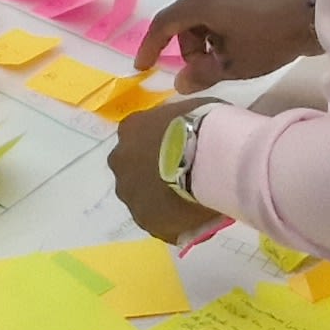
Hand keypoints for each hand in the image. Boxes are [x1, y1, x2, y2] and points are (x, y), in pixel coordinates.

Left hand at [108, 101, 221, 244]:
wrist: (209, 159)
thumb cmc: (204, 125)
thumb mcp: (192, 107)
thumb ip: (182, 116)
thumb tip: (193, 119)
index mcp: (131, 129)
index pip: (140, 138)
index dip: (161, 145)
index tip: (182, 150)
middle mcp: (120, 160)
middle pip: (136, 169)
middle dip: (155, 173)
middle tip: (186, 176)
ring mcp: (129, 193)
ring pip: (144, 197)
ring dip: (162, 198)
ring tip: (193, 200)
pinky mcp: (146, 220)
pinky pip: (158, 222)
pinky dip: (173, 222)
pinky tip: (194, 220)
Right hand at [138, 0, 318, 90]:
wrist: (313, 17)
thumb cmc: (268, 40)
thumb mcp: (233, 64)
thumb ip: (201, 74)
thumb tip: (180, 82)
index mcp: (202, 2)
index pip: (164, 23)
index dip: (150, 46)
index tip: (143, 67)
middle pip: (184, 20)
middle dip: (187, 48)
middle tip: (204, 71)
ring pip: (203, 15)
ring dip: (204, 41)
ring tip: (226, 61)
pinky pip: (220, 9)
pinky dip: (218, 29)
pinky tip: (238, 46)